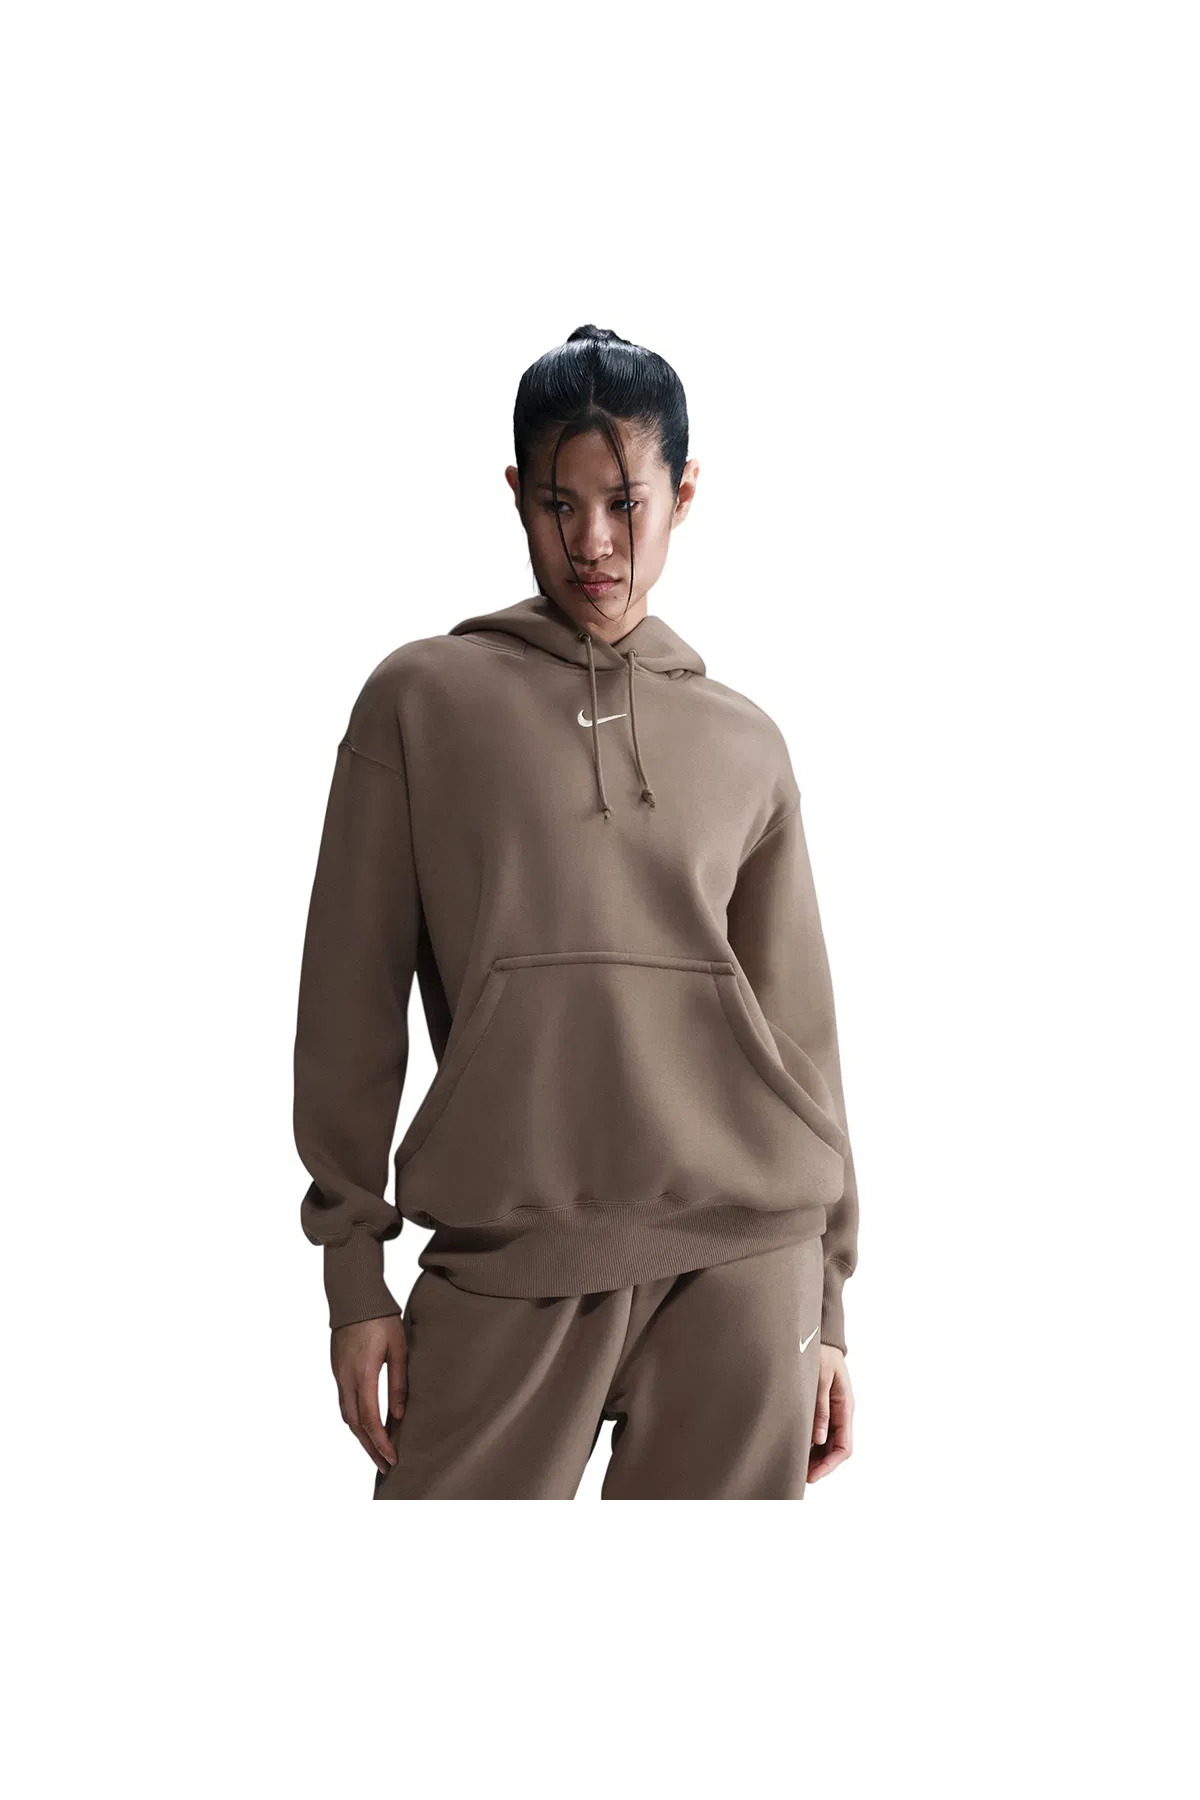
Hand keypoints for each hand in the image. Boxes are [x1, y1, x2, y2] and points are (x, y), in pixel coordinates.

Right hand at [330, 1315, 407, 1472]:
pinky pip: (344, 1403)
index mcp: (362, 1373)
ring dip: (360, 1436)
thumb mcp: (398, 1348)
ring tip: (376, 1451)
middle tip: (385, 1467)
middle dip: (369, 1448)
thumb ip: (398, 1381)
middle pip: (354, 1425)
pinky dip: (354, 1420)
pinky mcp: (337, 1370)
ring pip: (346, 1416)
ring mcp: (338, 1375)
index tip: (392, 1459)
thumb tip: (399, 1414)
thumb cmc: (381, 1318)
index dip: (381, 1443)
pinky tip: (366, 1426)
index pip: (369, 1419)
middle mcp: (345, 1378)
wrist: (354, 1296)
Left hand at [808, 1342, 853, 1483]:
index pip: (844, 1447)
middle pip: (835, 1449)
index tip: (813, 1476)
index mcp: (845, 1408)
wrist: (819, 1337)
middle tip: (799, 1476)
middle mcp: (841, 1413)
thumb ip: (820, 1408)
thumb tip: (818, 1439)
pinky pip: (819, 1431)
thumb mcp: (820, 1379)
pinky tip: (796, 1447)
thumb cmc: (821, 1354)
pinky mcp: (822, 1407)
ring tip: (795, 1465)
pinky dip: (810, 1443)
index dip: (829, 1464)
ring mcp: (832, 1411)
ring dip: (815, 1456)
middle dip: (820, 1465)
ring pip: (827, 1442)